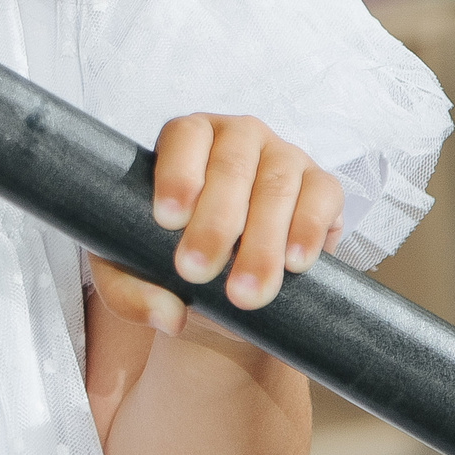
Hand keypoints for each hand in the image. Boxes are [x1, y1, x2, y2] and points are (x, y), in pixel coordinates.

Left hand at [91, 114, 344, 334]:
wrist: (230, 284)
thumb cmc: (174, 260)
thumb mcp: (135, 272)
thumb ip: (132, 293)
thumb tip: (167, 317)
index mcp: (189, 138)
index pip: (184, 138)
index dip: (177, 174)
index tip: (167, 219)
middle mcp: (239, 137)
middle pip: (231, 168)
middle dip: (214, 224)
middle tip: (197, 271)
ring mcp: (284, 155)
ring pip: (276, 187)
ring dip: (261, 243)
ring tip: (244, 293)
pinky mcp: (322, 184)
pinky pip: (321, 197)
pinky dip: (308, 230)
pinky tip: (294, 264)